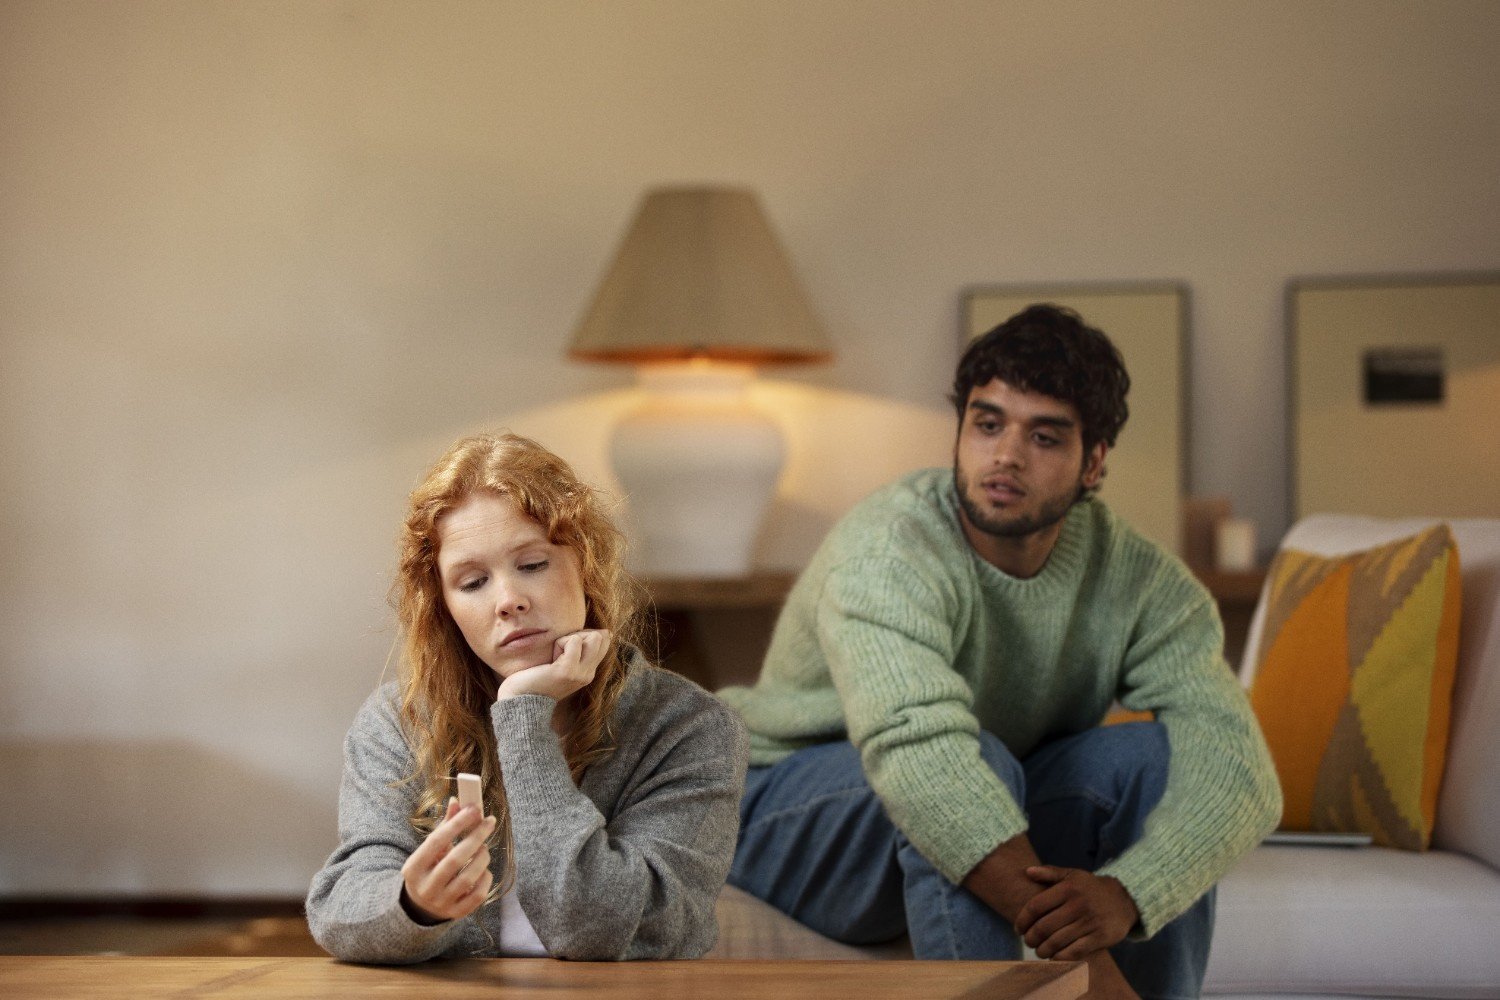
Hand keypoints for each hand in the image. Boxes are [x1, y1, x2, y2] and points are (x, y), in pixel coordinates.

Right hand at [399, 797, 496, 924]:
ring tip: (484, 848)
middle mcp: (426, 888)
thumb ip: (445, 827)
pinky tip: (484, 870)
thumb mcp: (429, 851)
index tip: (474, 809)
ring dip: (482, 858)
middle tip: (489, 822)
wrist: (420, 907)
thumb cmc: (428, 869)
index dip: (457, 824)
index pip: (437, 842)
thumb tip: (458, 801)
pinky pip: (478, 895)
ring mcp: (441, 903)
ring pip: (468, 878)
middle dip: (475, 837)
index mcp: (413, 868)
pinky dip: (485, 879)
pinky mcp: (457, 913)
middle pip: (455, 860)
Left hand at [495, 629, 610, 701]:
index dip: (586, 635)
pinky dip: (560, 643)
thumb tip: (599, 632)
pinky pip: (574, 641)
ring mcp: (580, 674)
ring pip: (594, 637)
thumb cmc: (535, 678)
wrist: (520, 702)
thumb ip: (578, 651)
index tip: (568, 646)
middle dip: (580, 634)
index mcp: (589, 672)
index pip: (604, 642)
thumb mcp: (563, 663)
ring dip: (571, 638)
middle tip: (560, 650)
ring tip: (556, 654)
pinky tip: (551, 658)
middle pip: (601, 638)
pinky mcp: (568, 670)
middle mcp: (588, 674)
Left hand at [1015, 865, 1138, 959]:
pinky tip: (1054, 957)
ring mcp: (1089, 922)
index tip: (1018, 929)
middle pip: (1044, 927)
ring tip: (1039, 951)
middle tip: (1028, 942)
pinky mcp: (1100, 937)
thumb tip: (1027, 871)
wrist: (1124, 899)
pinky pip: (1074, 951)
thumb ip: (1049, 873)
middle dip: (1031, 938)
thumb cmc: (1091, 888)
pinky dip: (1060, 957)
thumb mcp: (1072, 875)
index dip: (1023, 920)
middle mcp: (1077, 905)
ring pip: (1057, 941)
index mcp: (1067, 889)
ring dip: (1043, 950)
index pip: (1036, 906)